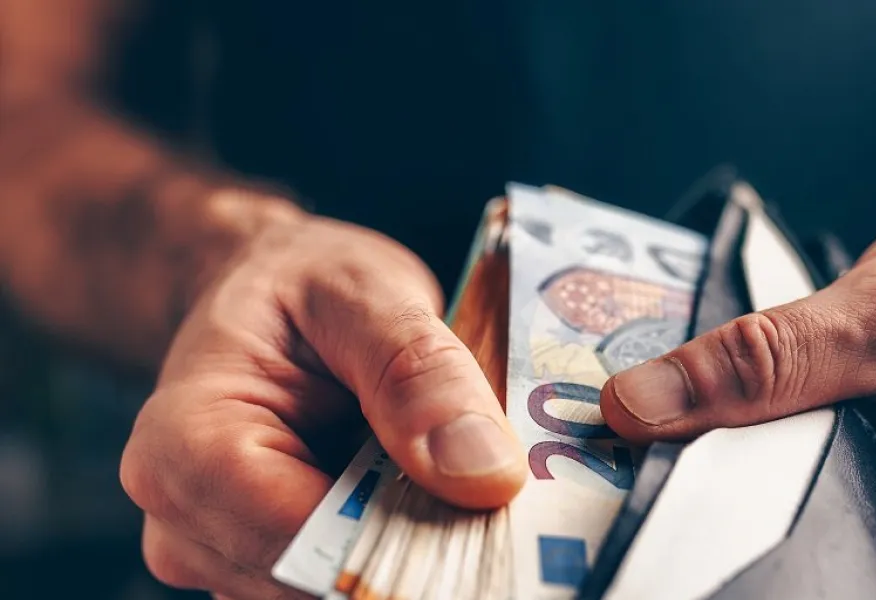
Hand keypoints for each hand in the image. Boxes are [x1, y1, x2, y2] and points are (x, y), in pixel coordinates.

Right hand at [119, 207, 524, 598]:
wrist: (264, 297)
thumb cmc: (300, 286)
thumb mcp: (366, 293)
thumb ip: (420, 375)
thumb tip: (484, 474)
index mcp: (186, 446)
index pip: (300, 542)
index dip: (404, 540)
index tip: (490, 509)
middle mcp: (183, 523)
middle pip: (321, 583)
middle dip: (419, 545)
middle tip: (487, 487)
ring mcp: (220, 559)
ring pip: (340, 592)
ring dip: (414, 548)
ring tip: (446, 476)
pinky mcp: (263, 572)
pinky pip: (347, 583)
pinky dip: (402, 551)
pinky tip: (422, 496)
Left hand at [600, 200, 875, 598]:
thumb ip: (759, 368)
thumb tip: (640, 407)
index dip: (746, 580)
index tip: (664, 535)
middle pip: (816, 590)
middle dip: (741, 542)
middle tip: (669, 477)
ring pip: (811, 564)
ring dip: (753, 517)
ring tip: (711, 458)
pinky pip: (821, 533)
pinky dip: (768, 495)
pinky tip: (745, 454)